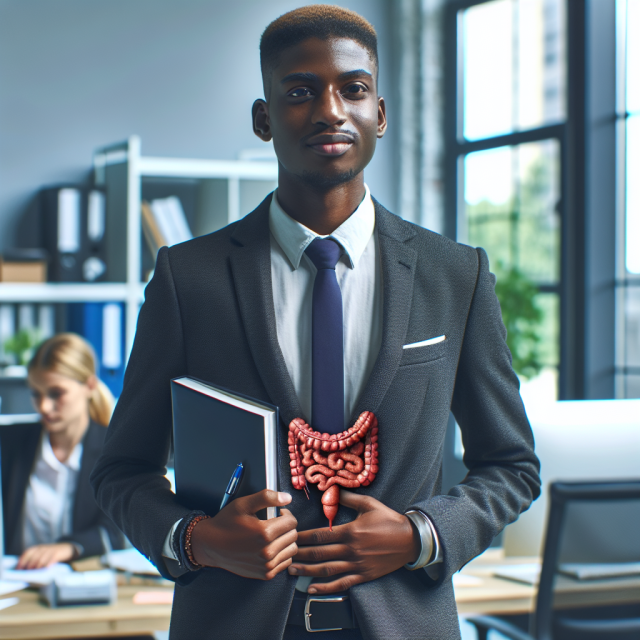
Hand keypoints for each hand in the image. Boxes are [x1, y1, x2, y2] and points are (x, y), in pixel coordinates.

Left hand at [17, 542, 75, 568]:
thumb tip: (24, 570)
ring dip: (37, 567)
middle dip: (29, 566)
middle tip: (27, 573)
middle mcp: (43, 548)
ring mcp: (51, 550)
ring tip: (35, 573)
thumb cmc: (52, 554)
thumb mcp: (43, 553)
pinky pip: (51, 559)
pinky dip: (48, 564)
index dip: (22, 561)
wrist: (67, 548)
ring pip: (41, 559)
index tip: (18, 569)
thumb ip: (35, 559)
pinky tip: (46, 568)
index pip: (27, 553)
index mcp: (38, 548)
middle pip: (34, 557)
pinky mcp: (58, 553)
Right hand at [190, 489, 297, 580]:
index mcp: (264, 533)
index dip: (286, 514)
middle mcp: (267, 552)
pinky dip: (282, 553)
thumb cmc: (227, 522)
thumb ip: (267, 497)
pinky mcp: (265, 574)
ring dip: (286, 540)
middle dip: (286, 526)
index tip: (277, 514)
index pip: (292, 522)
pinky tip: (270, 547)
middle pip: (293, 535)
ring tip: (273, 535)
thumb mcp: (244, 504)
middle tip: (274, 523)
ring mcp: (266, 565)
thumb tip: (288, 498)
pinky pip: (286, 562)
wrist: (211, 545)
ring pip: (292, 549)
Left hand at [288, 490, 419, 593]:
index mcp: (350, 531)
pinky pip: (341, 584)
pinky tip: (312, 589)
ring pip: (327, 570)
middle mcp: (351, 550)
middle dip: (300, 555)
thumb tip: (332, 490)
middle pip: (319, 554)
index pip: (320, 535)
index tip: (291, 536)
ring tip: (292, 571)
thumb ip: (348, 498)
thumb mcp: (369, 504)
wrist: (410, 540)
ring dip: (307, 572)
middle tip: (285, 554)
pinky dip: (325, 588)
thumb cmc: (389, 520)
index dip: (303, 537)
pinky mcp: (363, 575)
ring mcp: (357, 564)